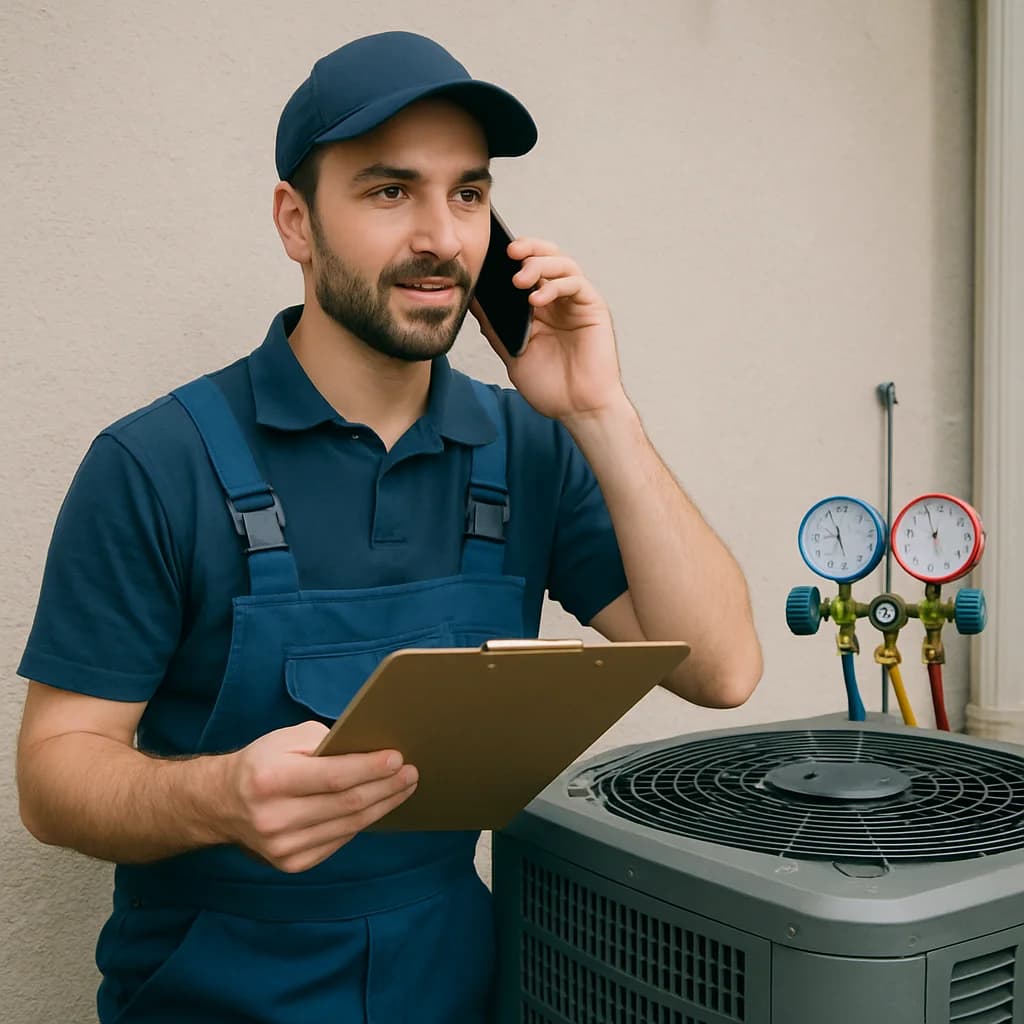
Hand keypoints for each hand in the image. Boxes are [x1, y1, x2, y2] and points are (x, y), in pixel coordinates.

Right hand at [220, 722, 417, 872]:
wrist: (222, 804)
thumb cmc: (261, 763)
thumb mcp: (285, 740)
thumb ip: (325, 743)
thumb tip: (370, 749)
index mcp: (270, 781)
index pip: (332, 777)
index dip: (369, 769)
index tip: (398, 758)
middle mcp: (275, 818)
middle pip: (347, 804)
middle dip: (385, 787)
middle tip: (411, 773)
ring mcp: (283, 847)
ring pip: (349, 826)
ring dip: (382, 805)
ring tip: (404, 787)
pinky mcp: (292, 863)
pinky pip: (340, 840)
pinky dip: (363, 822)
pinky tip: (378, 806)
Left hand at [471, 237, 627, 424]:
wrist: (578, 409)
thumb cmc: (550, 386)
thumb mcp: (512, 352)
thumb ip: (495, 326)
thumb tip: (472, 299)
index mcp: (538, 308)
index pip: (526, 269)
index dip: (510, 258)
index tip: (488, 255)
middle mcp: (558, 300)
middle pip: (546, 257)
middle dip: (527, 249)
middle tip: (507, 252)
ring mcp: (576, 303)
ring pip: (562, 264)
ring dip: (539, 264)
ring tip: (519, 279)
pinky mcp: (593, 309)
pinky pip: (576, 284)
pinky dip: (555, 286)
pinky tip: (537, 300)